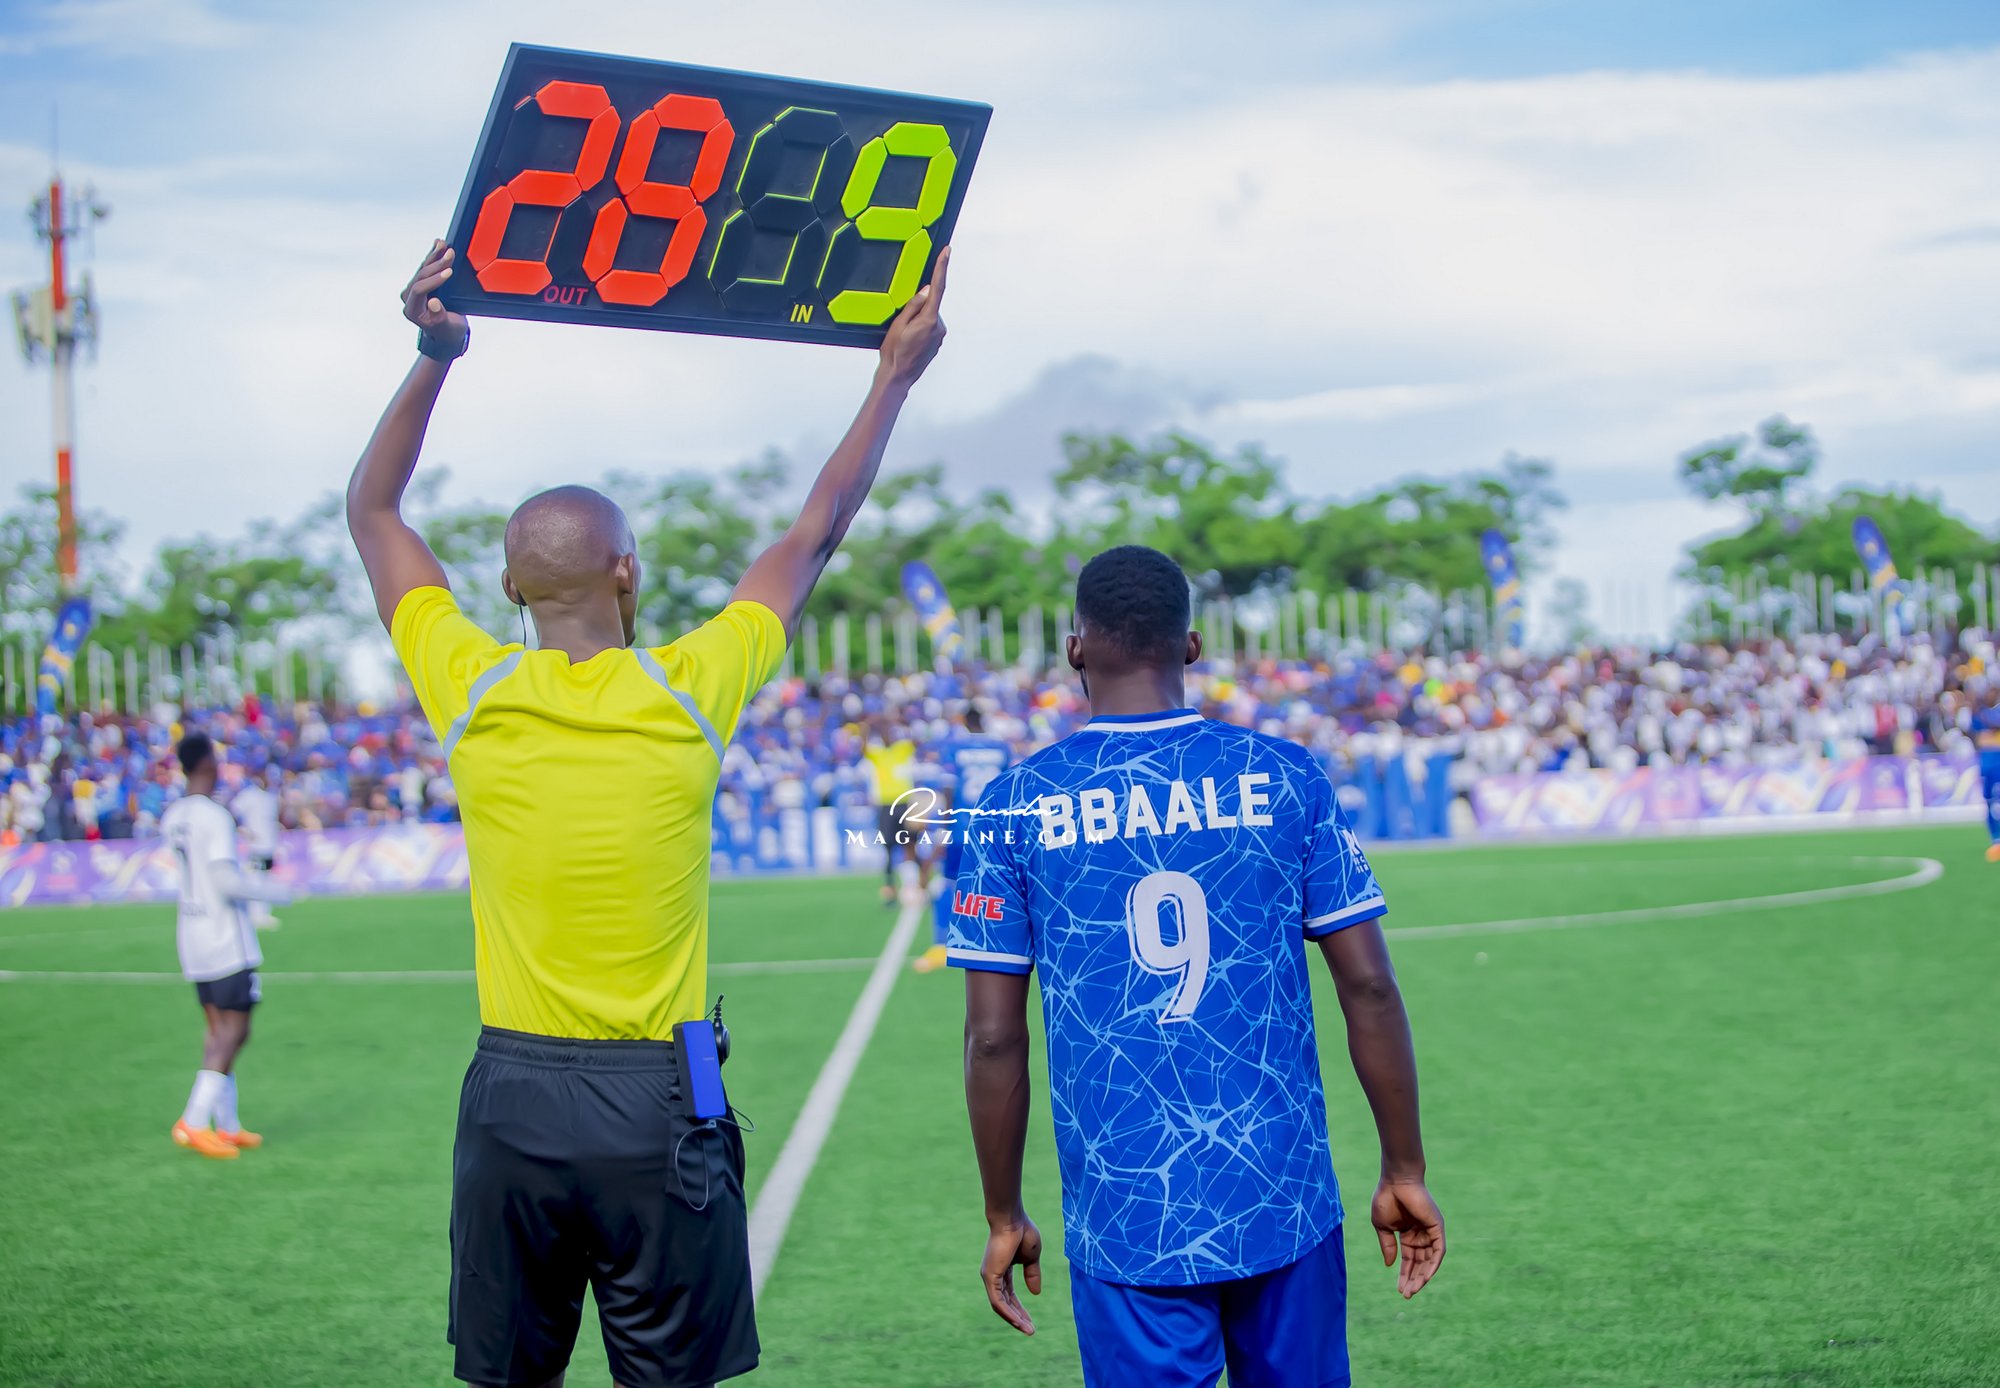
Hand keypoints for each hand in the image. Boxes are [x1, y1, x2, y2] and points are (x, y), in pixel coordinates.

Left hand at [403, 240, 468, 354]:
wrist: (447, 333)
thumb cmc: (447, 331)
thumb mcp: (447, 326)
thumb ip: (440, 316)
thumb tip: (434, 303)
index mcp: (412, 310)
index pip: (419, 289)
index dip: (434, 280)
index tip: (449, 273)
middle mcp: (410, 298)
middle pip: (420, 276)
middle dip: (437, 264)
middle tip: (450, 254)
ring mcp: (414, 290)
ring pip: (422, 269)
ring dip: (434, 256)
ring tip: (444, 245)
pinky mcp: (422, 284)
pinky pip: (426, 268)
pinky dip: (433, 257)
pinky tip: (438, 245)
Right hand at [877, 245, 949, 387]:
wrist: (898, 377)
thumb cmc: (894, 353)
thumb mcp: (898, 324)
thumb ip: (914, 305)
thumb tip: (927, 290)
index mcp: (928, 320)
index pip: (938, 288)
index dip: (942, 267)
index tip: (947, 252)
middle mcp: (938, 327)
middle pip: (930, 305)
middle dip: (917, 308)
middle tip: (901, 325)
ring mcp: (939, 336)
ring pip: (929, 317)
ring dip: (917, 320)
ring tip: (903, 336)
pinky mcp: (937, 342)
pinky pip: (929, 327)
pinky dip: (919, 328)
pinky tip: (908, 341)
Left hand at [979, 1211, 1041, 1334]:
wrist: (1012, 1219)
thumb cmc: (1022, 1231)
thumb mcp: (1032, 1257)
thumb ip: (1032, 1274)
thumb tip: (1036, 1294)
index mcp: (1003, 1269)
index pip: (1010, 1295)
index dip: (1020, 1309)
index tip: (1030, 1321)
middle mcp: (993, 1275)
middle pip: (1005, 1303)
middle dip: (1018, 1317)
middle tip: (1030, 1330)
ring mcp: (990, 1276)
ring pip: (1001, 1305)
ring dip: (1014, 1319)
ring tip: (1028, 1330)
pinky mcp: (990, 1276)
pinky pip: (998, 1301)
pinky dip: (1008, 1312)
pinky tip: (1018, 1321)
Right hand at [1372, 1177, 1444, 1298]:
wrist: (1395, 1181)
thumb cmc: (1386, 1198)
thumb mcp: (1383, 1227)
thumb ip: (1388, 1245)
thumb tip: (1390, 1265)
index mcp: (1408, 1234)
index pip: (1409, 1259)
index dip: (1404, 1275)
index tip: (1400, 1290)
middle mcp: (1422, 1234)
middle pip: (1420, 1263)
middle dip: (1414, 1279)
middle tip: (1407, 1295)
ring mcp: (1431, 1232)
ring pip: (1430, 1260)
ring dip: (1422, 1276)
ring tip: (1413, 1290)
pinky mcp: (1437, 1228)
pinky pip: (1438, 1251)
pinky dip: (1433, 1265)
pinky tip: (1425, 1277)